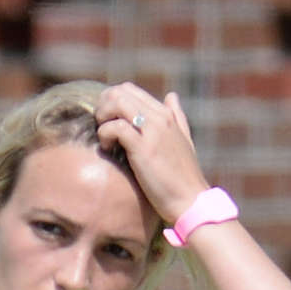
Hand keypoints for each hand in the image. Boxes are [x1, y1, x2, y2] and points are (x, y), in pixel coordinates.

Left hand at [94, 84, 209, 229]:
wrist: (190, 199)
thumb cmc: (183, 176)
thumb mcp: (183, 140)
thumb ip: (177, 117)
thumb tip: (171, 96)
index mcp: (166, 113)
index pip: (129, 90)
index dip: (110, 102)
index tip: (106, 122)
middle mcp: (159, 117)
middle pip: (120, 92)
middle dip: (103, 107)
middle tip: (100, 129)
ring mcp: (152, 130)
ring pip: (117, 103)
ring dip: (103, 117)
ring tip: (104, 138)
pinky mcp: (143, 148)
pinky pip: (116, 127)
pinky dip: (105, 135)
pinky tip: (108, 149)